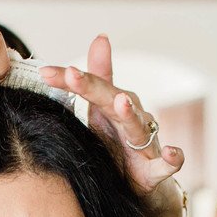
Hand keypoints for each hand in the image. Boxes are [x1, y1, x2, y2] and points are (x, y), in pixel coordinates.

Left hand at [38, 36, 184, 206]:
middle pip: (111, 100)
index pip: (90, 87)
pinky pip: (166, 164)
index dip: (69, 79)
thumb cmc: (119, 139)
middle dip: (93, 88)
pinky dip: (172, 158)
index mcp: (114, 104)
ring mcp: (144, 143)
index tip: (44, 72)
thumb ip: (98, 77)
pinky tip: (172, 152)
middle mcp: (131, 118)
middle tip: (73, 74)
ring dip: (130, 114)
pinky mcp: (154, 170)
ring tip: (122, 103)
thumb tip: (100, 37)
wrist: (140, 179)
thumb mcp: (104, 108)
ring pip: (138, 126)